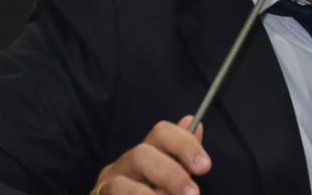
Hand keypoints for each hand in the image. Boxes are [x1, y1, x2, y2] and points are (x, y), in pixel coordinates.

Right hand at [92, 115, 209, 194]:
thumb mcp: (172, 180)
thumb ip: (183, 156)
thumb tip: (195, 123)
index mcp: (145, 154)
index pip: (161, 132)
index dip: (185, 144)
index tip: (205, 166)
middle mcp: (123, 165)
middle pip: (142, 154)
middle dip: (171, 174)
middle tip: (192, 193)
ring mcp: (106, 184)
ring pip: (123, 184)